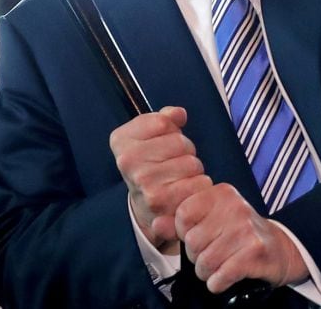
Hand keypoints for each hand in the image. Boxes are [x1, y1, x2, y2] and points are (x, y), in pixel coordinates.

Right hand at [109, 106, 211, 249]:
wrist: (144, 206)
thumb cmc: (151, 165)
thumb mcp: (150, 135)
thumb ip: (165, 118)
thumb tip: (179, 114)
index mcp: (121, 140)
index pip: (163, 122)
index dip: (170, 130)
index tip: (161, 142)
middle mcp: (128, 161)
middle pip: (180, 142)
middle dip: (184, 150)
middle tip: (173, 163)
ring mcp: (143, 183)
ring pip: (192, 163)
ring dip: (193, 170)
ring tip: (179, 177)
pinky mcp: (162, 203)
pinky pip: (199, 183)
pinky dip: (199, 186)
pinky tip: (186, 191)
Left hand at [176, 183, 308, 293]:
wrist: (279, 249)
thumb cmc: (240, 234)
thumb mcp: (212, 220)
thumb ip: (181, 222)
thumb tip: (156, 225)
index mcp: (221, 193)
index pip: (183, 214)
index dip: (184, 232)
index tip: (199, 235)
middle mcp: (234, 206)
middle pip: (191, 241)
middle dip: (197, 256)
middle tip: (214, 253)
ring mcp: (245, 229)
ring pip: (204, 262)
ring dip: (208, 272)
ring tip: (220, 265)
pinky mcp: (254, 252)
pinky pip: (219, 276)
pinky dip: (218, 283)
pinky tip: (226, 277)